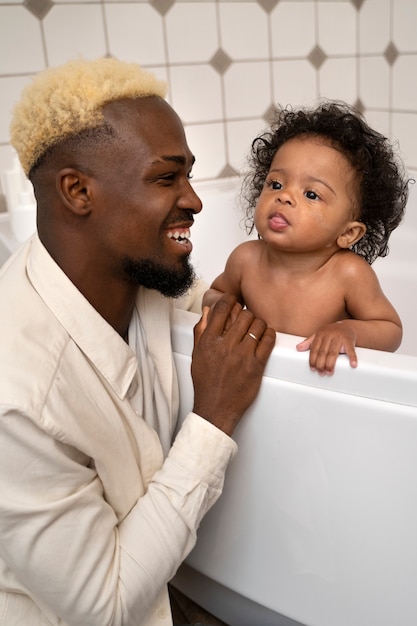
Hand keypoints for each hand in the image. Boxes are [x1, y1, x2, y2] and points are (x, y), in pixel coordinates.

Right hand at [192, 294, 275, 434]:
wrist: (216, 408)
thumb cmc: (206, 382)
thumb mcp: (197, 355)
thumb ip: (201, 331)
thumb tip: (209, 312)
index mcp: (209, 341)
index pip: (222, 309)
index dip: (230, 301)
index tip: (234, 301)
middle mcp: (225, 346)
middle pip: (244, 314)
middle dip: (246, 314)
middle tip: (247, 320)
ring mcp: (242, 355)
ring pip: (258, 325)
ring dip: (259, 324)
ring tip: (256, 329)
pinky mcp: (256, 365)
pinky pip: (268, 340)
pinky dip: (269, 334)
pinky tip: (265, 337)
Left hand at [296, 322, 357, 374]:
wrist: (347, 326)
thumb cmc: (331, 332)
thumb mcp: (319, 334)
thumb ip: (309, 342)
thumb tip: (298, 348)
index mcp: (320, 334)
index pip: (314, 349)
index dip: (312, 360)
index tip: (312, 368)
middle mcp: (329, 335)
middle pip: (323, 352)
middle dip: (321, 364)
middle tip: (321, 373)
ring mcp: (339, 338)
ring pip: (333, 353)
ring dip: (330, 364)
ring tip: (329, 372)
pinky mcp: (349, 340)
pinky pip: (350, 350)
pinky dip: (352, 358)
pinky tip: (352, 365)